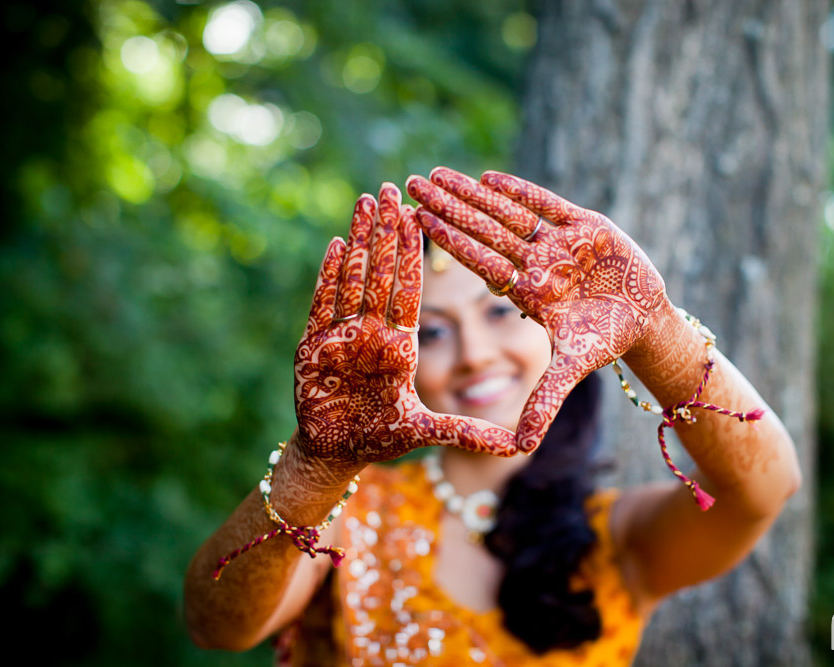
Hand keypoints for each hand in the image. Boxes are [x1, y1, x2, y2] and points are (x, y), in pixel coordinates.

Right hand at [294, 183, 517, 463]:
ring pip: (352, 278)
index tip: (422, 217)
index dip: (414, 255)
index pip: (410, 291)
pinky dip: (329, 275)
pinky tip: (337, 243)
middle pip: (381, 273)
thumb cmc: (381, 438)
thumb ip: (470, 433)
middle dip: (386, 231)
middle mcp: (372, 333)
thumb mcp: (430, 432)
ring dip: (359, 240)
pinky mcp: (313, 347)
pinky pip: (322, 305)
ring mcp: (342, 336)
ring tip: (365, 201)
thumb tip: (520, 447)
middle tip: (393, 188)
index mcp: (400, 345)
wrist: (336, 453)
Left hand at [406, 168, 667, 452]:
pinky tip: (488, 178)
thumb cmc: (605, 342)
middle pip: (483, 230)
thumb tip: (519, 449)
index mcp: (526, 290)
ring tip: (437, 174)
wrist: (646, 320)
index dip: (448, 241)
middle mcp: (535, 263)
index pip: (480, 262)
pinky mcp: (585, 226)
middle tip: (410, 183)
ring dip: (473, 193)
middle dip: (448, 207)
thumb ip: (544, 401)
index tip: (416, 222)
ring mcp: (557, 243)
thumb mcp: (571, 370)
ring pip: (507, 213)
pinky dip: (521, 191)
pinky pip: (548, 205)